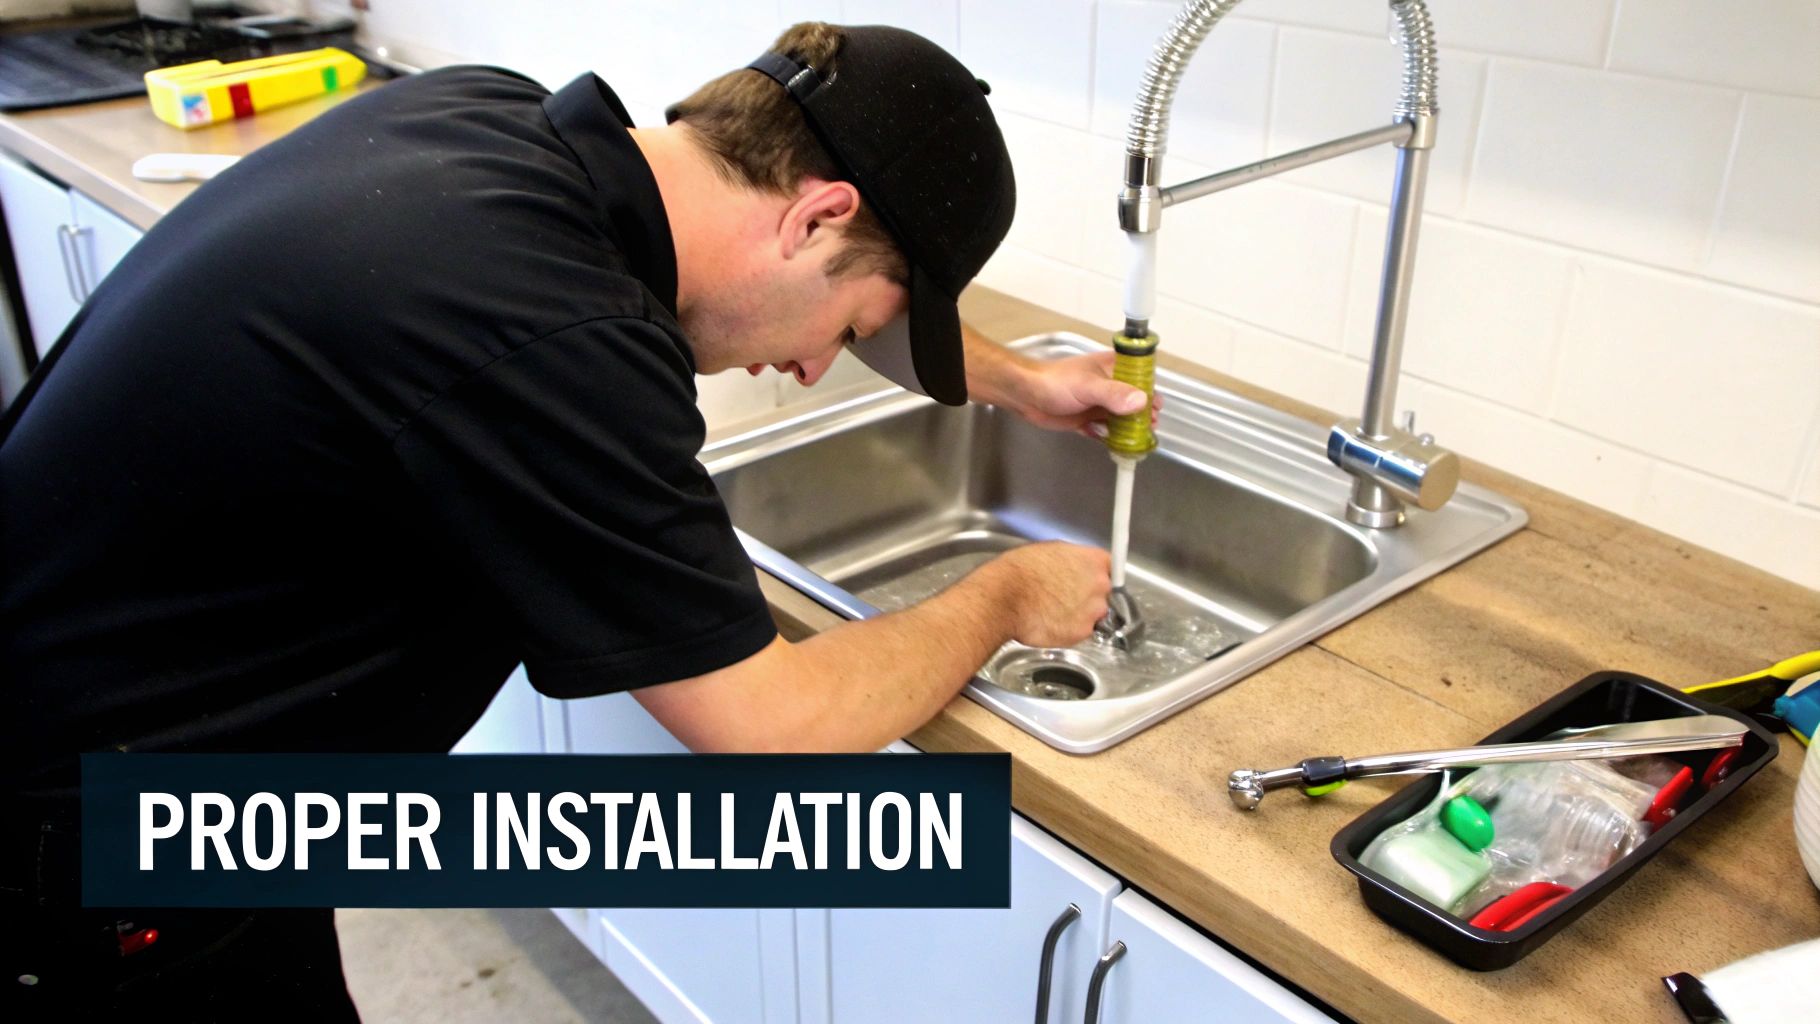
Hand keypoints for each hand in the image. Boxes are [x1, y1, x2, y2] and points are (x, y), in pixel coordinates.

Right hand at [987, 541, 1111, 648]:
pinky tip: (1051, 622)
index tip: (1087, 579)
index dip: (1095, 574)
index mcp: (1094, 560)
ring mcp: (1093, 610)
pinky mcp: (1082, 632)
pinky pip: (1081, 631)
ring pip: (1094, 614)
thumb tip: (1074, 567)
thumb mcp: (1049, 551)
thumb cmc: (1019, 572)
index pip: (1111, 567)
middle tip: (1064, 597)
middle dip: (1087, 595)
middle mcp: (1100, 585)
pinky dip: (1070, 630)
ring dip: (1080, 614)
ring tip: (1054, 611)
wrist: (1004, 598)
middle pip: (1104, 592)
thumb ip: (1072, 560)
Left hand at [1010, 349, 1161, 437]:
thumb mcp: (1088, 386)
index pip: (1141, 377)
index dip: (1151, 392)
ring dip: (1128, 429)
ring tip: (1133, 440)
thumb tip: (1142, 401)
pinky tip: (1113, 445)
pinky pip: (1105, 430)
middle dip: (1142, 415)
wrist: (1025, 395)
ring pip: (1121, 417)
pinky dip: (1110, 438)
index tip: (1156, 409)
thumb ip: (1114, 394)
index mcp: (1112, 368)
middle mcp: (1108, 385)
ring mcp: (1098, 403)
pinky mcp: (1087, 419)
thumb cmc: (1055, 382)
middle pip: (1134, 401)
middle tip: (1147, 428)